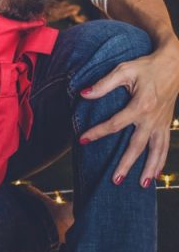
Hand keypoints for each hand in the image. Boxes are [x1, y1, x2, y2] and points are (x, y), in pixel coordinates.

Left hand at [79, 40, 178, 186]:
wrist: (174, 65)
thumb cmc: (145, 67)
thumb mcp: (123, 70)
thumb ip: (103, 84)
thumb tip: (84, 94)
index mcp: (140, 105)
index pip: (115, 124)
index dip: (97, 132)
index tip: (82, 139)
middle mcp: (152, 118)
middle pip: (137, 146)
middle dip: (126, 164)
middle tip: (114, 180)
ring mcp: (161, 123)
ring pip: (157, 151)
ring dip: (149, 169)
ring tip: (141, 186)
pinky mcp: (166, 125)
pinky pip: (165, 147)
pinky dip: (161, 162)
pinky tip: (155, 175)